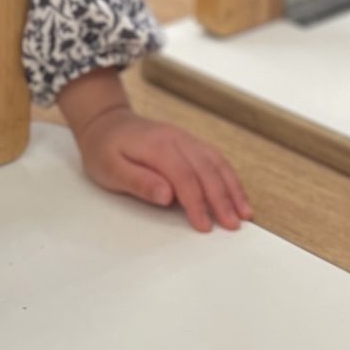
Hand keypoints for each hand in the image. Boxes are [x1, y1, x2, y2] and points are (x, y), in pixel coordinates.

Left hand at [73, 108, 250, 231]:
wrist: (105, 122)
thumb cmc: (104, 150)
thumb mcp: (110, 169)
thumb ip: (139, 182)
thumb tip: (167, 196)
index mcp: (157, 146)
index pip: (184, 177)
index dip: (197, 203)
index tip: (204, 226)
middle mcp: (177, 139)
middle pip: (207, 170)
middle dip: (223, 199)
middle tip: (234, 225)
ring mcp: (186, 138)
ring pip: (217, 162)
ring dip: (233, 188)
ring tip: (244, 213)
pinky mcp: (190, 142)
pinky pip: (215, 158)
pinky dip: (229, 177)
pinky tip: (237, 193)